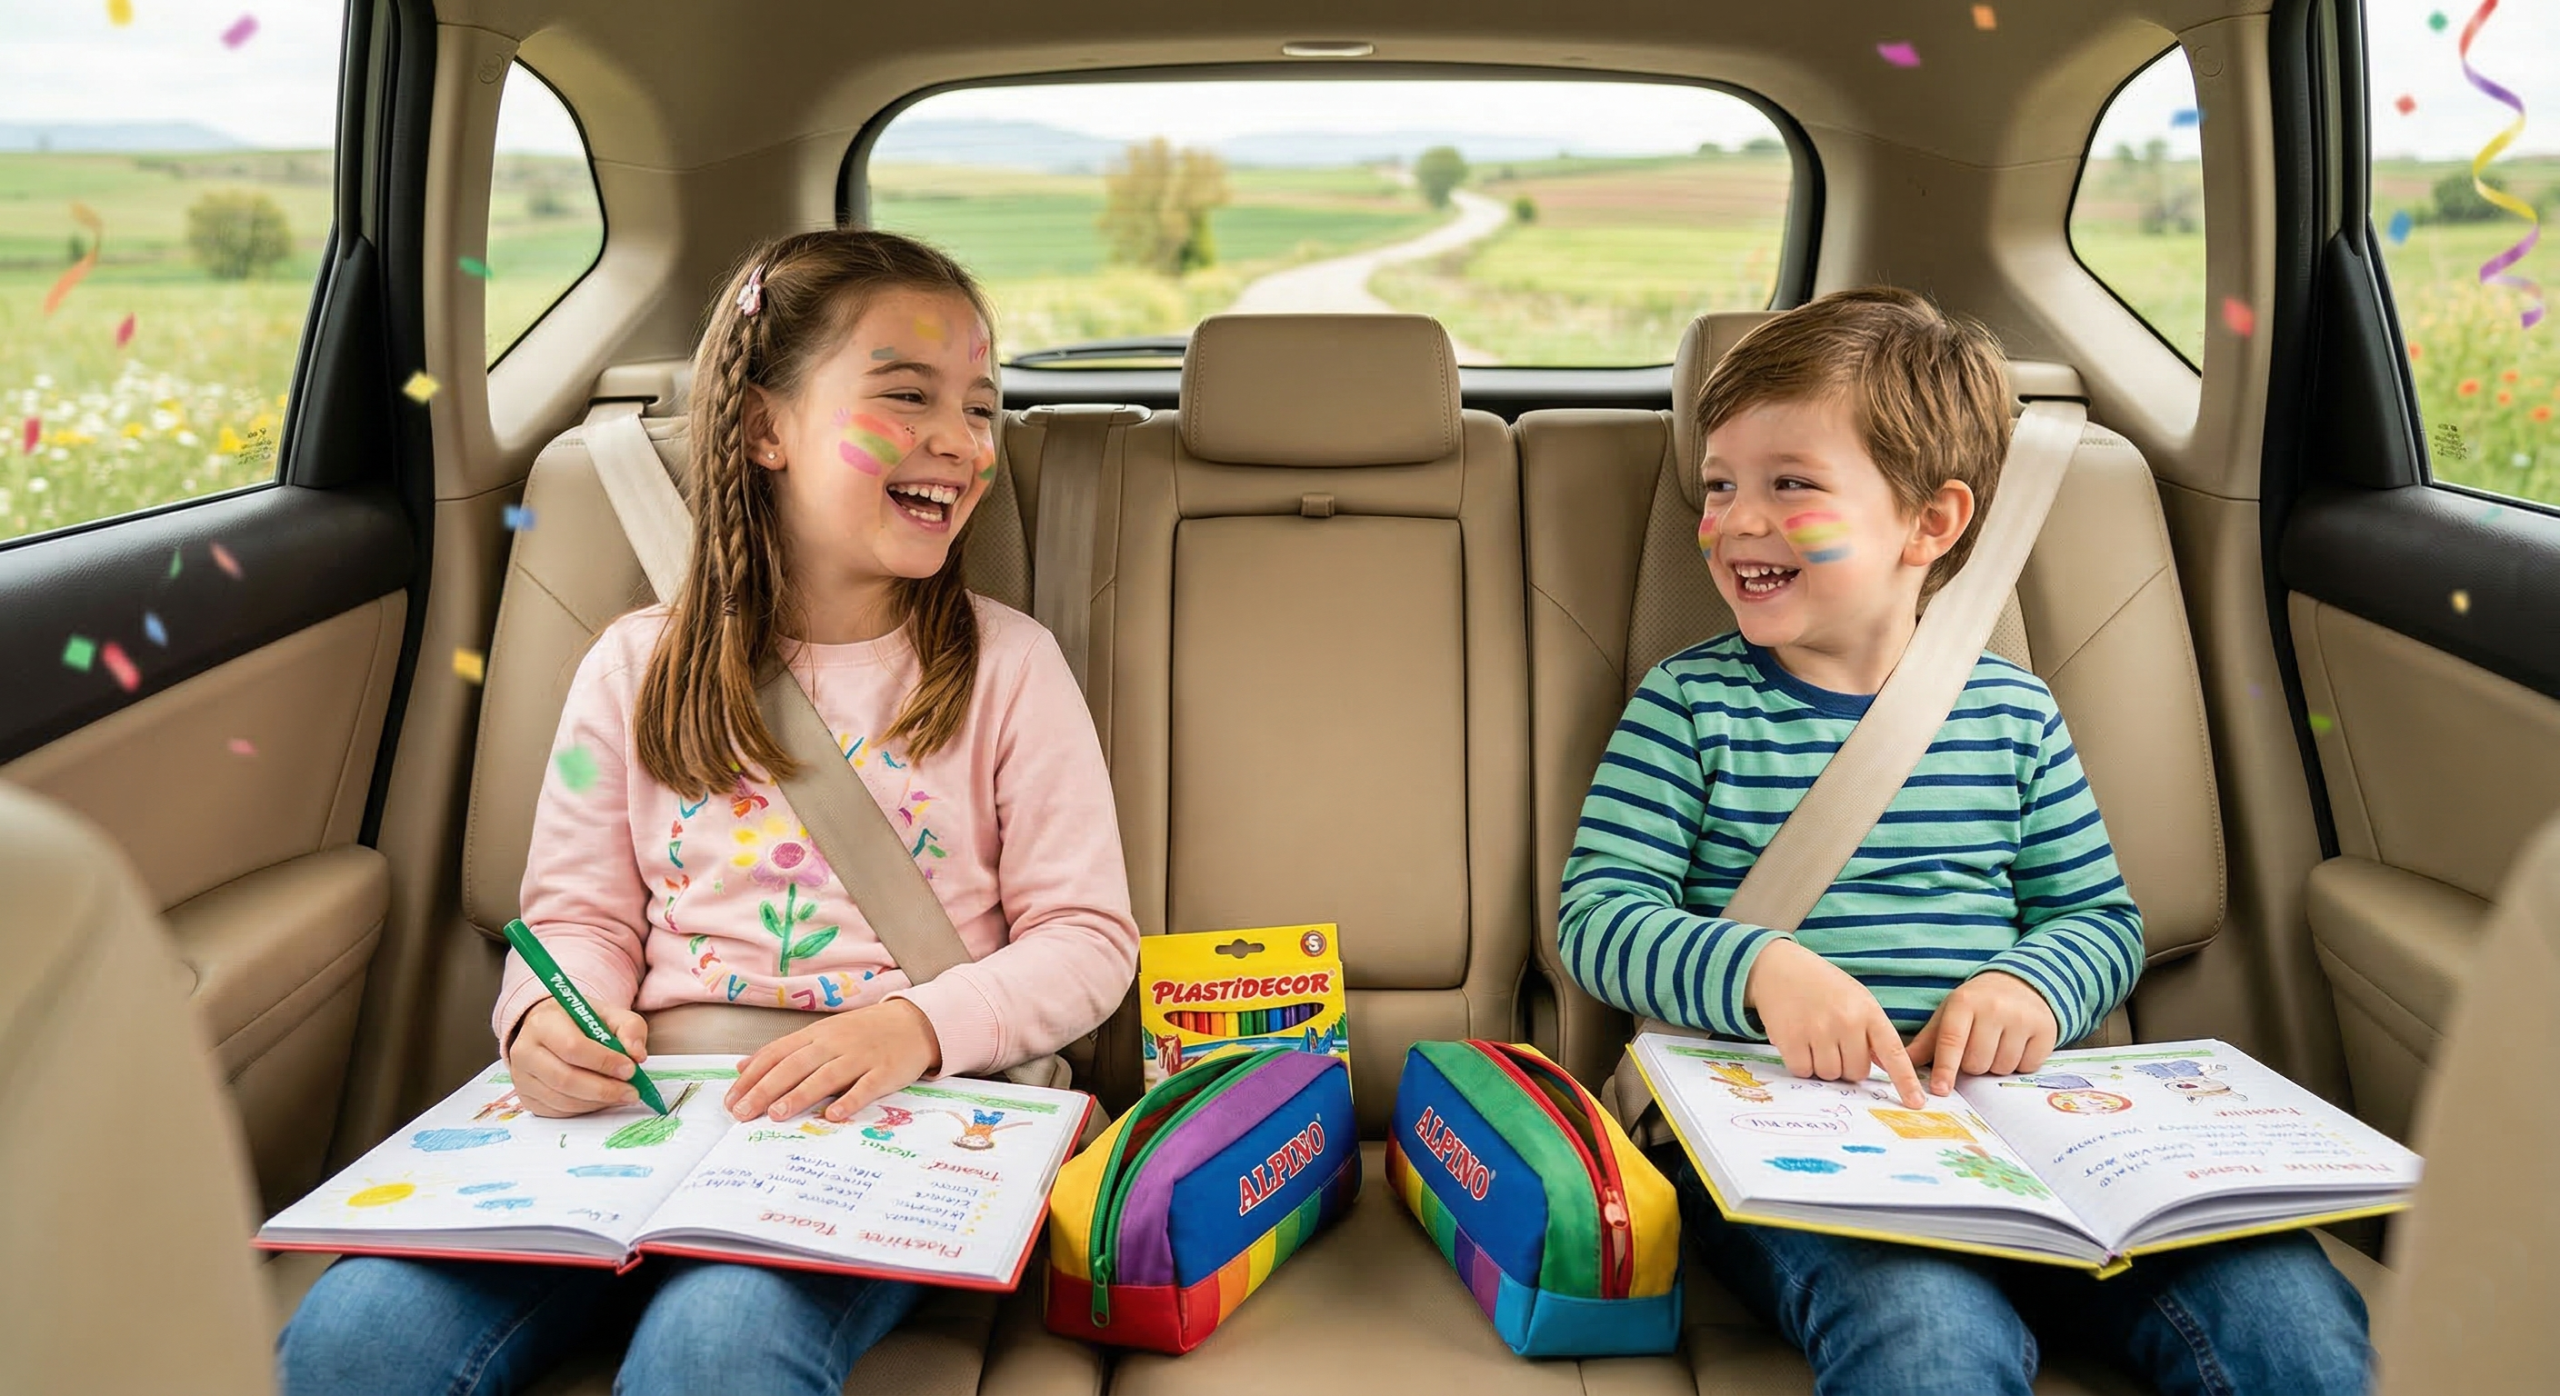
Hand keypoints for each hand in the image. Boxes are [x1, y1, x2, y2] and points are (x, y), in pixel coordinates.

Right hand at [507, 1000, 649, 1116]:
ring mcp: (521, 1077)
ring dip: (597, 1102)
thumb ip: (629, 1029)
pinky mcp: (526, 1098)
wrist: (551, 1030)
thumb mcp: (609, 1014)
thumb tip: (637, 1056)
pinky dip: (584, 1109)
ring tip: (621, 1095)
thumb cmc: (580, 1022)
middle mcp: (524, 1051)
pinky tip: (601, 1100)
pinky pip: (557, 1111)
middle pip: (565, 1078)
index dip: (604, 1062)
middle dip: (604, 1089)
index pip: (572, 1047)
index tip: (630, 1069)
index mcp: (543, 1023)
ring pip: (561, 1099)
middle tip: (631, 1091)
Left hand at [726, 999, 942, 1123]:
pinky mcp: (885, 1071)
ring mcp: (861, 1056)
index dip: (751, 1077)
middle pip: (794, 1066)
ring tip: (777, 1114)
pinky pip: (866, 1087)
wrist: (914, 1023)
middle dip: (766, 1089)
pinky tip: (833, 1115)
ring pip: (825, 1076)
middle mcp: (834, 1044)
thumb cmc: (863, 1033)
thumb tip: (741, 1066)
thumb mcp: (820, 1035)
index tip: (731, 1100)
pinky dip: (849, 1101)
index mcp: (816, 1035)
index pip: (776, 1054)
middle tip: (743, 1113)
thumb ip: (784, 1051)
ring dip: (799, 1095)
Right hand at [1744, 938, 1922, 1108]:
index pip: (1893, 1052)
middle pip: (1856, 1072)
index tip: (1916, 1102)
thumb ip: (1871, 1031)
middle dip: (1846, 1065)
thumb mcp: (1855, 999)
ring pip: (1829, 1074)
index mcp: (1868, 1010)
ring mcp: (1817, 1030)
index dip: (1905, 1080)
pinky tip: (1798, 1041)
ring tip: (1814, 1039)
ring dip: (1822, 1065)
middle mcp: (1846, 1021)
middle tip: (1834, 1043)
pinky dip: (1801, 1063)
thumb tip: (1884, 1066)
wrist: (1779, 966)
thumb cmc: (1822, 985)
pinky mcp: (1790, 1038)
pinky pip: (1803, 1071)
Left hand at [1909, 971, 2059, 1096]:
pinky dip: (2020, 1064)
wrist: (2022, 983)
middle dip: (1973, 1065)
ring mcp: (2022, 1018)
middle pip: (1977, 1062)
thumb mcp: (1949, 1015)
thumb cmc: (1978, 1004)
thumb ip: (1927, 1042)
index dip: (1945, 1069)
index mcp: (1965, 1002)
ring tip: (1997, 1044)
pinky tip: (2017, 1045)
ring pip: (2001, 1067)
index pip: (1952, 1041)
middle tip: (1977, 1048)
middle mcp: (1994, 1007)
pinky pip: (2027, 1067)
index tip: (1940, 1090)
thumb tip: (1899, 1067)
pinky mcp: (2046, 1030)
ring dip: (1996, 1065)